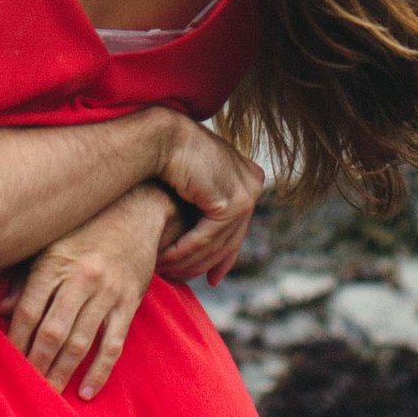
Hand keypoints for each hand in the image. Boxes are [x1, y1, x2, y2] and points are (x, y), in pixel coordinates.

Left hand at [8, 187, 176, 398]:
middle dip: (36, 365)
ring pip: (81, 342)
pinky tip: (87, 391)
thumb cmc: (85, 227)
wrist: (136, 210)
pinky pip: (113, 344)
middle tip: (23, 390)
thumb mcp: (49, 242)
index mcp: (54, 262)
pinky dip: (100, 371)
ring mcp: (108, 292)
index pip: (29, 311)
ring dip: (62, 373)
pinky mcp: (130, 302)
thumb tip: (3, 310)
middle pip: (52, 331)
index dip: (15, 341)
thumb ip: (25, 277)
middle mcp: (81, 278)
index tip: (5, 364)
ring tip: (49, 395)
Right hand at [149, 117, 264, 285]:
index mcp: (251, 177)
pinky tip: (167, 258)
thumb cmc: (173, 156)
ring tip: (168, 270)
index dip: (224, 257)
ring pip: (218, 242)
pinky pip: (207, 238)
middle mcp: (254, 184)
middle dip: (206, 263)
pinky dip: (185, 251)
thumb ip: (209, 205)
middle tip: (184, 279)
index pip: (238, 226)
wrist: (163, 137)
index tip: (211, 279)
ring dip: (190, 260)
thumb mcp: (198, 183)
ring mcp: (247, 193)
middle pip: (231, 237)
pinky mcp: (233, 202)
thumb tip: (211, 231)